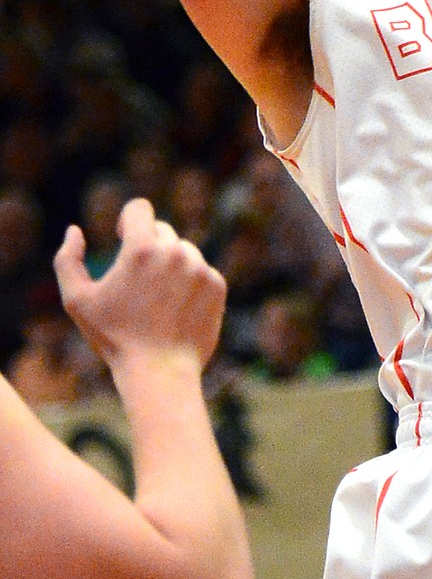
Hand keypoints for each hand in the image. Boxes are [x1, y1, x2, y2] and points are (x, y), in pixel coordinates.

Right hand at [55, 198, 226, 370]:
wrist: (159, 371)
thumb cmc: (114, 336)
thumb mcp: (77, 300)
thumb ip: (67, 260)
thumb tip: (75, 231)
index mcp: (141, 249)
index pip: (139, 207)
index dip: (128, 219)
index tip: (123, 236)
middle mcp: (176, 251)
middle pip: (161, 230)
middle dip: (147, 247)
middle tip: (137, 280)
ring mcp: (200, 267)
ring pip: (183, 250)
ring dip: (170, 264)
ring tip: (156, 297)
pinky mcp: (217, 284)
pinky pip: (201, 270)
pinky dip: (189, 282)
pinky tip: (175, 308)